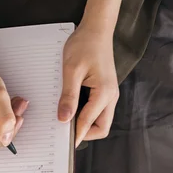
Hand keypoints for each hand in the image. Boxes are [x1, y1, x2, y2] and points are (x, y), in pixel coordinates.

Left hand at [58, 25, 119, 146]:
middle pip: (101, 128)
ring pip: (100, 120)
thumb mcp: (71, 70)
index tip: (61, 143)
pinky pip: (98, 110)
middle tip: (63, 132)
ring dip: (85, 124)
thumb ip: (68, 96)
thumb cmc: (85, 44)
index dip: (75, 134)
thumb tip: (64, 118)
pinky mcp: (105, 90)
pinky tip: (71, 108)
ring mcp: (109, 94)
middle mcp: (111, 96)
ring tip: (65, 120)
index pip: (89, 123)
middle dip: (84, 133)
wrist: (96, 29)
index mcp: (104, 93)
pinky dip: (86, 114)